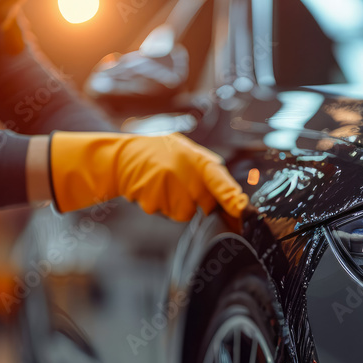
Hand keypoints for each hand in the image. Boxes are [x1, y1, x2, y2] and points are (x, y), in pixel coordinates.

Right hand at [47, 132, 248, 220]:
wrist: (120, 157)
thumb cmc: (155, 153)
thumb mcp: (184, 149)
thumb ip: (206, 166)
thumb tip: (229, 191)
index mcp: (197, 159)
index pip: (221, 182)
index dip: (233, 199)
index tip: (242, 210)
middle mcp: (185, 173)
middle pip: (204, 205)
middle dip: (196, 201)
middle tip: (177, 184)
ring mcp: (169, 188)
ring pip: (183, 213)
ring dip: (175, 205)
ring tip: (161, 185)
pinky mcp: (153, 200)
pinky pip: (164, 213)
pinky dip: (159, 206)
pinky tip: (150, 189)